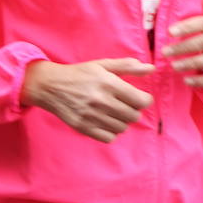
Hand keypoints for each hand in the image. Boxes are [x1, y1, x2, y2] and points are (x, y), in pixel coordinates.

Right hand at [20, 58, 154, 142]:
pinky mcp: (83, 128)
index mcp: (108, 83)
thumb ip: (128, 67)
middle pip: (133, 116)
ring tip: (113, 112)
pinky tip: (105, 121)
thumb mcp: (103, 65)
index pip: (141, 100)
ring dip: (122, 121)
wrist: (50, 86)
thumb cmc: (79, 74)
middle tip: (124, 104)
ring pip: (122, 128)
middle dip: (133, 110)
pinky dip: (110, 131)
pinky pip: (109, 138)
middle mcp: (101, 100)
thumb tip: (152, 69)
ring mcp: (92, 116)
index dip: (145, 100)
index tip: (139, 98)